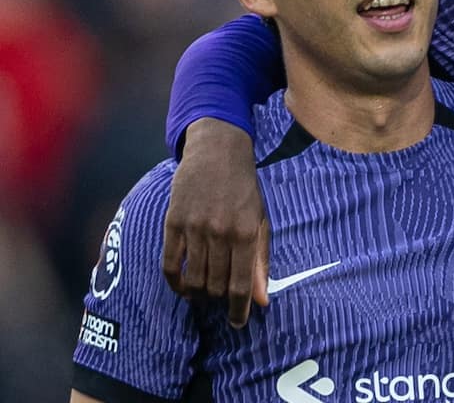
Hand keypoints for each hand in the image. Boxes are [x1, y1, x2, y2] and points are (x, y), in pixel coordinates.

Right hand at [162, 118, 268, 327]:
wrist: (218, 152)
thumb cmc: (244, 189)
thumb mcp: (260, 220)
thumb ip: (260, 260)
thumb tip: (262, 300)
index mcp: (246, 232)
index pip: (242, 284)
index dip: (240, 309)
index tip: (238, 323)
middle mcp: (220, 232)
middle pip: (215, 285)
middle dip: (218, 300)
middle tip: (220, 301)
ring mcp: (194, 227)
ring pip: (193, 279)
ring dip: (198, 294)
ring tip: (202, 295)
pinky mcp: (173, 222)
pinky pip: (169, 264)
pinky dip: (175, 282)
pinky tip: (182, 287)